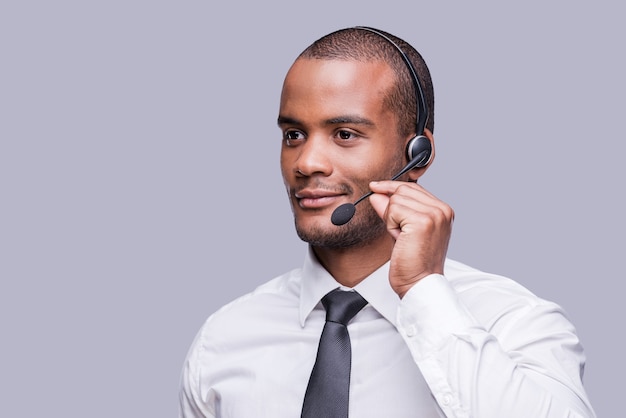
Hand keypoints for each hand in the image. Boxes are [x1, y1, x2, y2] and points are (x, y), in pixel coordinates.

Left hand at [368, 181, 453, 297]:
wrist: (420, 284)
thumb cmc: (413, 263)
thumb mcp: (402, 229)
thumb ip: (392, 209)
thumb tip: (377, 193)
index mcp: (443, 210)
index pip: (413, 188)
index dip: (391, 187)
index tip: (376, 187)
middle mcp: (442, 209)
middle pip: (403, 190)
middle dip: (392, 208)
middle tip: (398, 232)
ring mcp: (434, 214)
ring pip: (396, 199)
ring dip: (391, 219)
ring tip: (403, 238)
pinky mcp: (423, 221)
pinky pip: (393, 210)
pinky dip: (390, 224)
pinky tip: (400, 239)